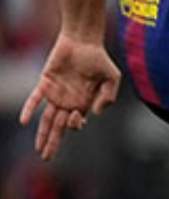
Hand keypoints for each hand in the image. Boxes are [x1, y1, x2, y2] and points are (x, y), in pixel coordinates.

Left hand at [18, 34, 121, 160]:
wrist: (82, 40)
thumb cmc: (99, 58)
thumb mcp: (113, 77)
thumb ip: (109, 96)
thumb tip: (95, 113)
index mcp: (83, 102)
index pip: (76, 122)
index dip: (75, 125)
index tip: (77, 117)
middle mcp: (68, 101)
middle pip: (59, 126)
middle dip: (54, 143)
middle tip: (47, 158)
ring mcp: (55, 93)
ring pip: (47, 119)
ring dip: (43, 134)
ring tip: (39, 150)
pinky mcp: (45, 83)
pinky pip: (35, 99)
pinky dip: (30, 109)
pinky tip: (25, 121)